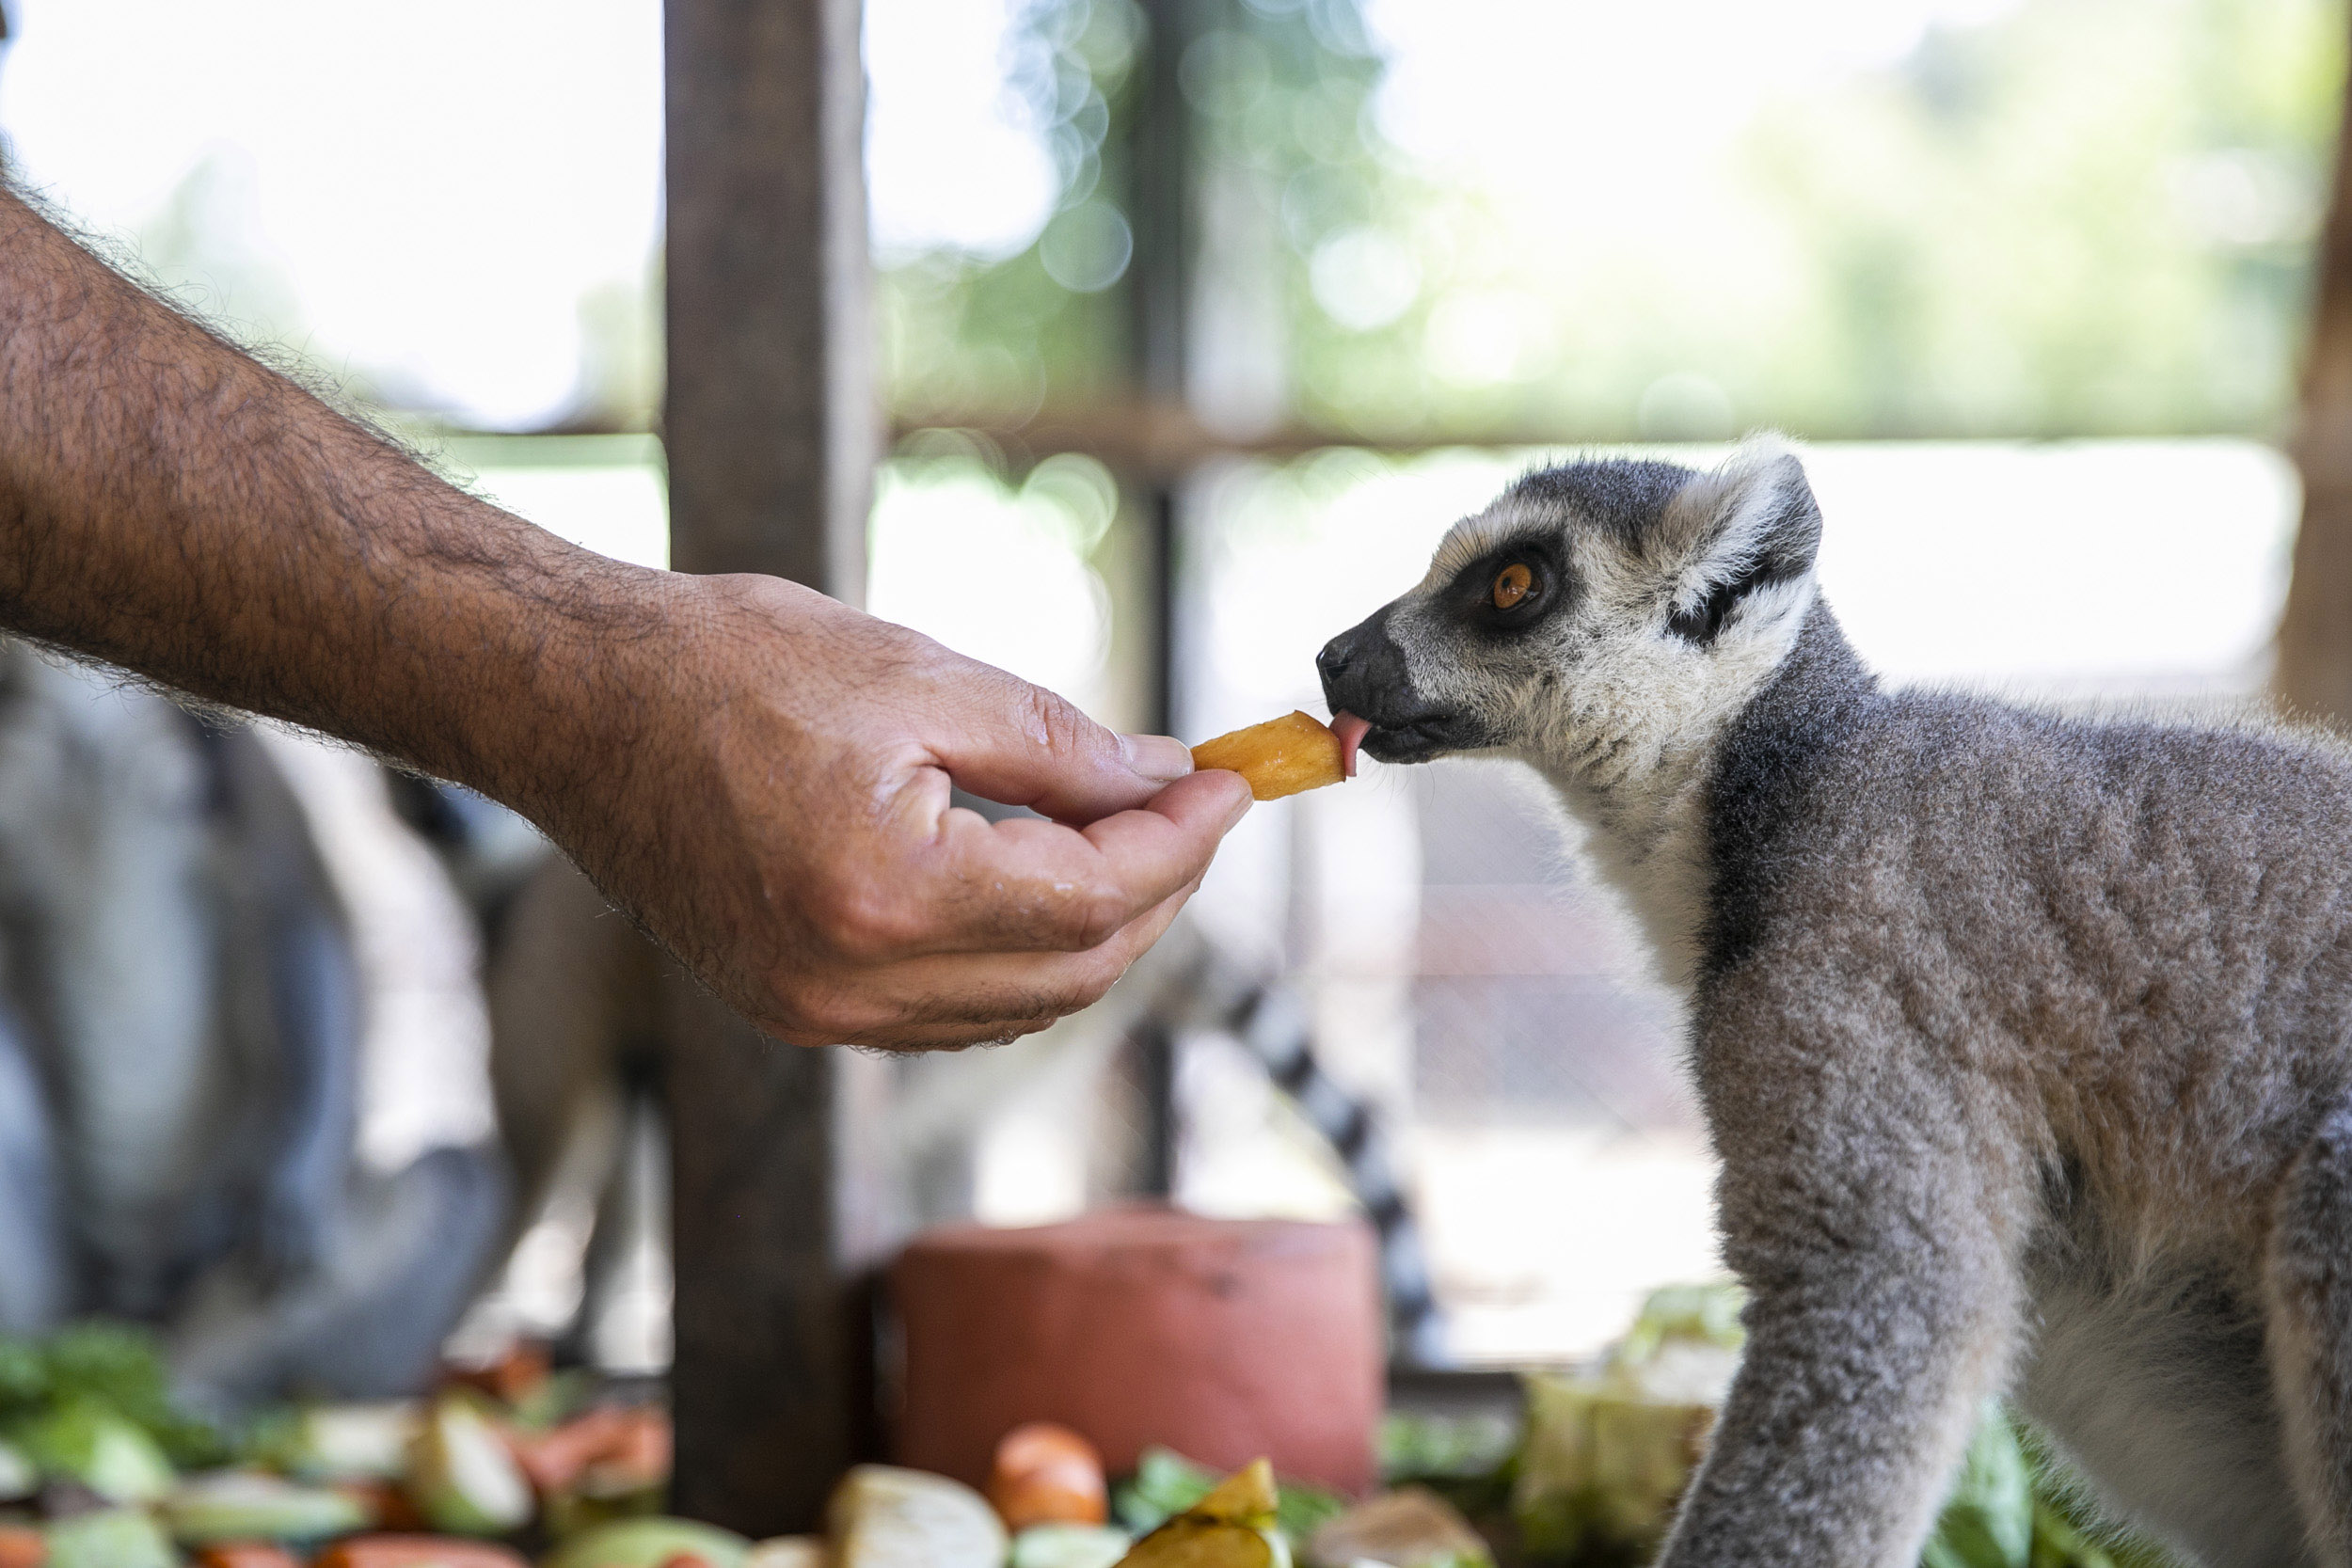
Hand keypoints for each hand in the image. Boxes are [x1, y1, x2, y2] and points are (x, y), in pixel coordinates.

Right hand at [548, 573, 1253, 1048]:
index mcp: (884, 894)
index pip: (1093, 898)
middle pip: (1072, 974)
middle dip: (1154, 891)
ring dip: (1094, 933)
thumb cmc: (727, 665)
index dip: (1180, 842)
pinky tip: (1036, 879)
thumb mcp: (917, 677)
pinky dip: (1017, 957)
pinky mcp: (795, 1011)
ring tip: (1124, 833)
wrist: (576, 705)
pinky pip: (949, 1012)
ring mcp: (816, 1013)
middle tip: (1190, 807)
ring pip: (1018, 1009)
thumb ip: (1058, 746)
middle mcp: (849, 983)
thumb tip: (1163, 777)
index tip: (1228, 784)